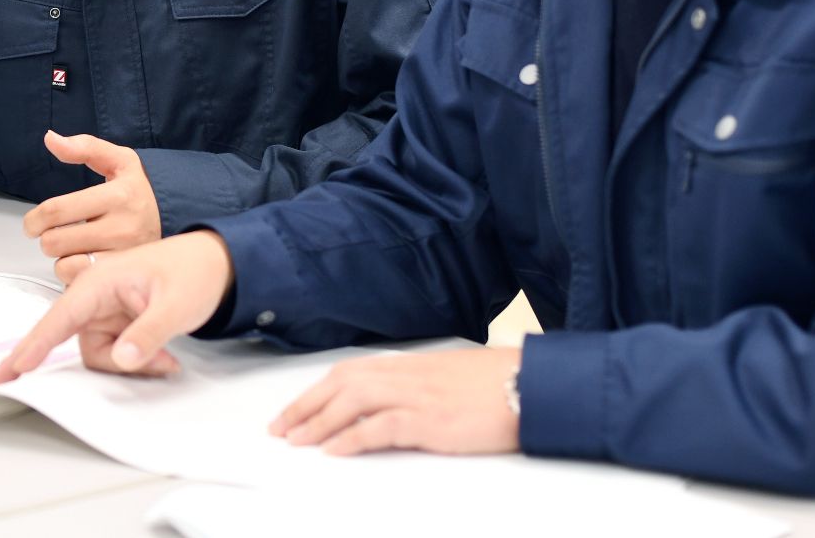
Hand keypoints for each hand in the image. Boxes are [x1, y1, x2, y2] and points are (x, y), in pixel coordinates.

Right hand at [0, 231, 234, 384]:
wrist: (216, 265)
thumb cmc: (194, 272)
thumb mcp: (176, 304)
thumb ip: (148, 333)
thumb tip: (121, 359)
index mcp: (99, 281)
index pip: (59, 317)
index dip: (33, 346)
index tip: (10, 371)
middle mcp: (94, 297)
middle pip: (78, 344)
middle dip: (108, 364)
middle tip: (122, 370)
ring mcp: (104, 312)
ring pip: (98, 354)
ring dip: (129, 365)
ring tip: (167, 360)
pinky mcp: (116, 324)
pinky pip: (113, 354)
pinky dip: (135, 362)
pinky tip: (163, 358)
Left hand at [23, 131, 162, 281]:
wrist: (179, 223)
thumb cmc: (141, 192)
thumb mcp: (120, 161)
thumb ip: (85, 147)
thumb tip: (50, 138)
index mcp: (118, 196)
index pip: (56, 210)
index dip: (34, 219)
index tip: (33, 223)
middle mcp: (123, 228)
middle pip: (54, 242)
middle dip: (47, 238)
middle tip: (55, 234)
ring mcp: (124, 258)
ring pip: (65, 266)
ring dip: (61, 258)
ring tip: (73, 248)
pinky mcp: (124, 280)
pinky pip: (80, 283)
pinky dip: (75, 275)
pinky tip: (85, 261)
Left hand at [270, 346, 522, 455]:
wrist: (536, 386)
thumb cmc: (500, 385)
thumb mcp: (451, 379)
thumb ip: (419, 386)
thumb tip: (392, 404)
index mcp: (411, 365)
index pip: (350, 372)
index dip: (317, 390)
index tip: (293, 409)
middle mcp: (408, 375)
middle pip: (341, 383)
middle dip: (305, 405)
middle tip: (278, 428)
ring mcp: (419, 396)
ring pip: (353, 401)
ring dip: (319, 421)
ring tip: (296, 440)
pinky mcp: (433, 420)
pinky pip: (381, 426)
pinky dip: (353, 437)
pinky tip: (334, 450)